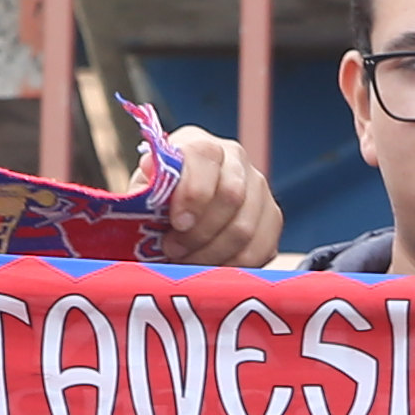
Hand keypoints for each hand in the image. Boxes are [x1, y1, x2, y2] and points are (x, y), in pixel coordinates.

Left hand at [154, 125, 280, 267]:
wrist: (177, 216)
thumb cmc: (157, 204)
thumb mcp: (143, 193)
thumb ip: (145, 187)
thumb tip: (151, 169)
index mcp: (199, 145)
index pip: (205, 156)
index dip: (193, 193)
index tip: (177, 223)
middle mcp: (235, 159)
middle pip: (231, 195)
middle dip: (199, 233)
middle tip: (174, 252)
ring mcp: (258, 188)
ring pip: (245, 228)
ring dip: (212, 254)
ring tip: (187, 262)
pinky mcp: (272, 218)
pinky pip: (260, 249)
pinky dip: (232, 266)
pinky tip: (210, 268)